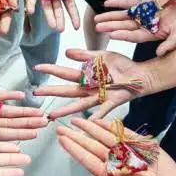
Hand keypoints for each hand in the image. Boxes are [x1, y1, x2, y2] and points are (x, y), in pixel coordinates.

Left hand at [26, 0, 100, 31]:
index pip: (70, 6)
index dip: (73, 16)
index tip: (76, 27)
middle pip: (57, 9)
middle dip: (59, 19)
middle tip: (61, 29)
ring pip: (46, 7)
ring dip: (49, 16)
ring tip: (53, 26)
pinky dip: (31, 4)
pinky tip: (31, 11)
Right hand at [34, 49, 148, 119]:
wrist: (139, 74)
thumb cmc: (121, 66)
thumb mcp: (102, 55)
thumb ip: (85, 54)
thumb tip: (66, 52)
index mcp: (86, 76)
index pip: (64, 73)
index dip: (51, 70)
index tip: (37, 67)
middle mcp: (89, 88)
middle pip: (67, 91)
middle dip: (51, 91)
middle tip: (36, 92)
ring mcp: (99, 97)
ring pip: (79, 104)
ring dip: (65, 110)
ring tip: (52, 115)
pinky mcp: (112, 102)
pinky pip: (102, 111)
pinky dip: (96, 117)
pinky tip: (87, 123)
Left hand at [57, 117, 175, 175]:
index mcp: (108, 175)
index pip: (87, 159)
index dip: (74, 150)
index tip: (61, 141)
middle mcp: (114, 160)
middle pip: (91, 146)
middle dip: (76, 137)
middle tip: (60, 128)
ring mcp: (126, 150)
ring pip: (103, 136)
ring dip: (89, 128)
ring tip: (75, 121)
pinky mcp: (139, 143)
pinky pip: (122, 132)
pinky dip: (110, 126)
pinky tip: (97, 121)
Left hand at [96, 0, 175, 56]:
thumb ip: (170, 44)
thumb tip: (160, 53)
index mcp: (151, 34)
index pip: (134, 36)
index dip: (124, 35)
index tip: (112, 35)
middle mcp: (144, 25)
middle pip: (124, 26)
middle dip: (111, 26)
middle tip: (97, 27)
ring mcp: (142, 14)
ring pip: (123, 16)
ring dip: (110, 16)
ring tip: (97, 18)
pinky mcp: (144, 3)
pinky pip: (128, 3)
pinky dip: (118, 2)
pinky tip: (106, 3)